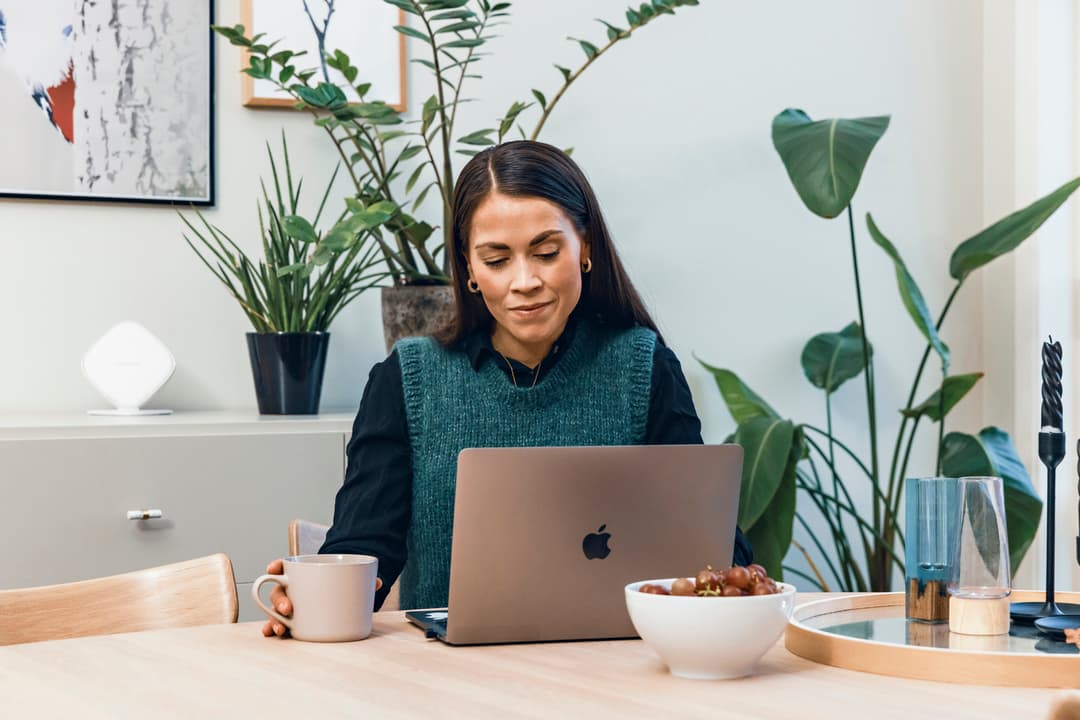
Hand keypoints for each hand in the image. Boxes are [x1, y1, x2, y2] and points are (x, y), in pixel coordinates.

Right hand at [260, 559, 383, 637]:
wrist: (340, 593)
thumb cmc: (340, 584)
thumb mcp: (350, 578)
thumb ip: (362, 579)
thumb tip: (377, 583)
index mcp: (302, 573)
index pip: (285, 566)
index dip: (277, 566)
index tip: (274, 568)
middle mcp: (292, 589)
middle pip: (278, 591)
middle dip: (279, 599)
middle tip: (287, 607)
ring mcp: (290, 605)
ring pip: (275, 610)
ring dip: (274, 619)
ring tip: (280, 627)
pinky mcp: (293, 620)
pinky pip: (280, 624)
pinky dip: (273, 628)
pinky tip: (271, 634)